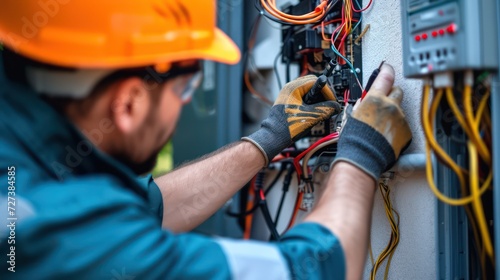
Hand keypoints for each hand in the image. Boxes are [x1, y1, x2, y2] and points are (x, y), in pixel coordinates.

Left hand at [243, 75, 340, 164]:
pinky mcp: (288, 102)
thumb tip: (336, 106)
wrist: (273, 136)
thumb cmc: (286, 127)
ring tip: (323, 108)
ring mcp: (288, 95)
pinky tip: (314, 111)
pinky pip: (302, 97)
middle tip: (330, 103)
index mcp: (294, 88)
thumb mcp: (310, 117)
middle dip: (323, 93)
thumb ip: (325, 109)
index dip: (327, 91)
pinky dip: (310, 102)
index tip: (333, 101)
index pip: (316, 81)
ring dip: (317, 98)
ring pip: (307, 90)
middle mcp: (290, 88)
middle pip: (312, 83)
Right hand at [332, 64, 411, 181]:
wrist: (364, 157)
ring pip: (400, 110)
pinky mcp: (406, 131)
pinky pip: (403, 125)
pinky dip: (397, 128)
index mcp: (374, 99)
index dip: (386, 70)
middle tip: (384, 102)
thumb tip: (365, 100)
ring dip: (393, 114)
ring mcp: (400, 118)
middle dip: (391, 94)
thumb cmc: (355, 139)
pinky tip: (387, 135)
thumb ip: (363, 104)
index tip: (387, 68)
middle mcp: (390, 106)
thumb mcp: (353, 116)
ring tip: (382, 127)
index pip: (385, 77)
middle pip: (397, 91)